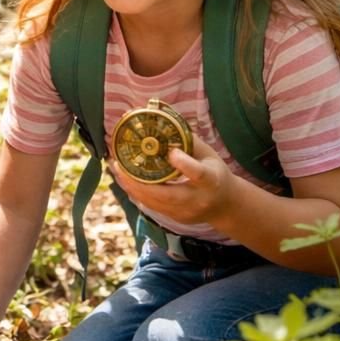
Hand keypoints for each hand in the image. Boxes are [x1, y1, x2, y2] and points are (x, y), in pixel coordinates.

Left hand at [112, 132, 234, 226]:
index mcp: (211, 181)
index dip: (183, 164)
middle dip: (138, 181)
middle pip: (166, 195)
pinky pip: (151, 206)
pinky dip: (135, 192)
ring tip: (114, 168)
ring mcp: (185, 213)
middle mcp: (197, 200)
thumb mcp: (209, 155)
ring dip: (131, 186)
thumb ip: (189, 142)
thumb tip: (164, 121)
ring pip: (153, 203)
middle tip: (118, 163)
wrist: (225, 207)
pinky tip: (123, 179)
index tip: (171, 152)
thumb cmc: (216, 174)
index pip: (198, 174)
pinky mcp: (175, 218)